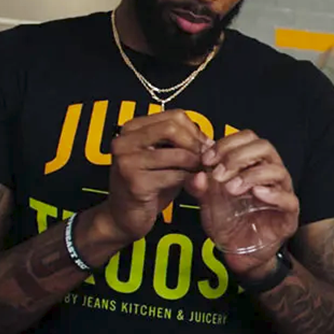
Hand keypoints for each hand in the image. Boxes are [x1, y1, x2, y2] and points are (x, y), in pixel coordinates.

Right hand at [104, 110, 209, 242]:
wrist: (124, 216)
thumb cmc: (147, 186)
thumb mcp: (163, 158)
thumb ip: (181, 144)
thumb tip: (209, 140)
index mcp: (131, 129)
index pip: (173, 116)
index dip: (195, 131)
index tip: (205, 146)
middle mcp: (124, 141)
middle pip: (173, 129)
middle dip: (195, 145)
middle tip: (206, 159)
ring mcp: (127, 161)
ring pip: (177, 154)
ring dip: (195, 164)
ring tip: (201, 172)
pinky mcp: (136, 183)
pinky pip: (175, 176)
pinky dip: (189, 180)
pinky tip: (193, 184)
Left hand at [186, 130, 299, 278]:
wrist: (238, 254)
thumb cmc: (229, 223)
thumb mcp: (207, 203)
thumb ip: (200, 187)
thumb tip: (196, 173)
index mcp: (252, 164)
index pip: (247, 138)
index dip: (227, 143)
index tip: (206, 158)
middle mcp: (270, 174)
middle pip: (264, 148)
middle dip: (238, 156)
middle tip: (219, 173)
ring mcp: (282, 193)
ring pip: (276, 170)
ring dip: (251, 175)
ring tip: (231, 189)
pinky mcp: (289, 215)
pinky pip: (288, 199)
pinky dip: (272, 194)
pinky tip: (256, 195)